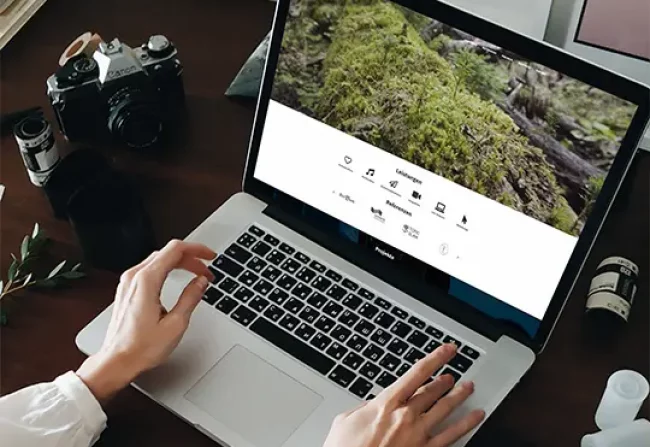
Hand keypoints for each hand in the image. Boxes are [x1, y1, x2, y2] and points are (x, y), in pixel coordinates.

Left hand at [76, 240, 215, 404]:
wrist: (116, 362)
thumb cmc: (141, 348)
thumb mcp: (176, 324)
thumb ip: (191, 298)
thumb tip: (201, 282)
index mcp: (147, 281)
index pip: (175, 250)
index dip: (197, 249)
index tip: (210, 256)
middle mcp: (134, 277)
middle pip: (167, 252)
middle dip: (191, 258)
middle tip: (207, 271)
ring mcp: (128, 282)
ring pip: (158, 259)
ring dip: (180, 262)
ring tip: (196, 273)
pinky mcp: (127, 289)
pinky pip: (149, 268)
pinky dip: (167, 268)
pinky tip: (177, 278)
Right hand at [323, 344, 483, 446]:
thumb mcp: (345, 420)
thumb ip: (364, 407)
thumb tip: (372, 404)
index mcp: (387, 404)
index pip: (417, 373)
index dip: (436, 358)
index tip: (447, 350)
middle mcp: (406, 416)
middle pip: (433, 391)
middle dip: (445, 379)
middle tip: (452, 373)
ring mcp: (419, 435)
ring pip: (446, 409)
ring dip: (459, 396)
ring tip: (468, 387)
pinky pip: (452, 436)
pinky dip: (467, 424)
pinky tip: (476, 417)